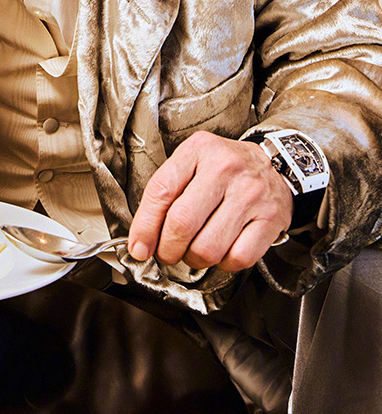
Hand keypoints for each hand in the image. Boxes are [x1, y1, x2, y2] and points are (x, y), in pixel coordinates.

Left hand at [126, 131, 293, 272]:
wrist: (276, 165)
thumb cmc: (225, 169)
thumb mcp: (192, 163)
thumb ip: (165, 194)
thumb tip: (141, 241)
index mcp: (198, 150)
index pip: (161, 191)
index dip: (144, 226)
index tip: (138, 247)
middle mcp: (225, 168)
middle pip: (182, 223)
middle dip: (167, 249)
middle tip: (167, 252)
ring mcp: (250, 194)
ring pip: (207, 248)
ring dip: (194, 259)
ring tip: (195, 249)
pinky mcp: (271, 218)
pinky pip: (237, 258)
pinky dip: (223, 264)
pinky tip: (222, 249)